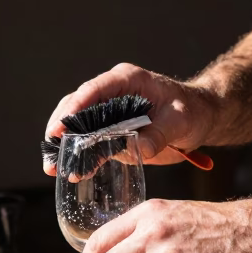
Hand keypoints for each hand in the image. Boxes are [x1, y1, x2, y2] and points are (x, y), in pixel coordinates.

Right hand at [43, 63, 215, 175]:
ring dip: (66, 146)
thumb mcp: (180, 120)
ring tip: (53, 168)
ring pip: (79, 125)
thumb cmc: (192, 111)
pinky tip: (74, 172)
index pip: (94, 90)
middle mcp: (113, 93)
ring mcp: (110, 113)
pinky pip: (91, 142)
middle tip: (51, 151)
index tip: (60, 127)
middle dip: (61, 129)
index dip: (74, 108)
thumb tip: (139, 148)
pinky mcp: (112, 132)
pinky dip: (82, 156)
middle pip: (77, 106)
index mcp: (127, 80)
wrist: (200, 119)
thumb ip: (160, 134)